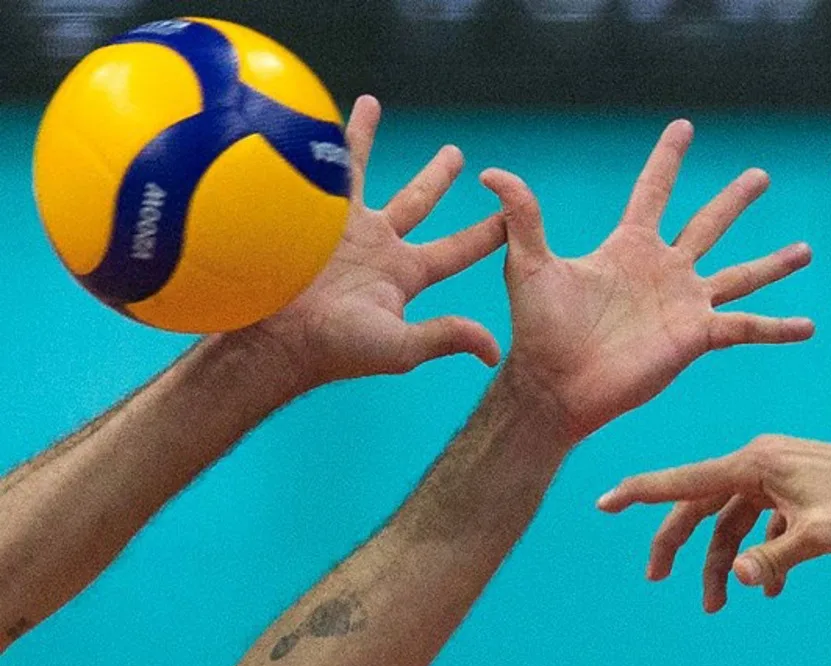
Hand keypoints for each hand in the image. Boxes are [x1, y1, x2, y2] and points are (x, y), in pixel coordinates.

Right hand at [239, 95, 505, 393]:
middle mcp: (378, 246)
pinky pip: (318, 165)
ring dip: (363, 139)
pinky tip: (318, 112)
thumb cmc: (335, 349)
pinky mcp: (305, 213)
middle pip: (418, 200)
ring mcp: (341, 228)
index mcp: (406, 273)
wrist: (273, 339)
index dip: (488, 233)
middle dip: (438, 176)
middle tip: (457, 152)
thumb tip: (495, 351)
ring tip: (369, 105)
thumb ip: (445, 336)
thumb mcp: (399, 345)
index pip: (460, 249)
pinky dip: (320, 139)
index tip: (513, 215)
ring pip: (359, 170)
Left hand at [482, 120, 814, 441]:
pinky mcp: (696, 337)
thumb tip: (492, 173)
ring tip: (804, 250)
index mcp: (628, 247)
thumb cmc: (538, 329)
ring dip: (772, 263)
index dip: (667, 159)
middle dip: (733, 200)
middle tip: (759, 175)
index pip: (654, 191)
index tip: (684, 127)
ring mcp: (683, 304)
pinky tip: (808, 326)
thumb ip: (522, 217)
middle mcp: (662, 271)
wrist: (554, 384)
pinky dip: (777, 327)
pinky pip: (746, 327)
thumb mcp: (529, 265)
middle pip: (708, 225)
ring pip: (739, 275)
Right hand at [598, 435, 830, 612]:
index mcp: (754, 463)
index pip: (684, 480)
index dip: (641, 493)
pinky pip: (760, 519)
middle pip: (701, 505)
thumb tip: (738, 579)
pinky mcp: (792, 486)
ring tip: (721, 603)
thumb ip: (774, 558)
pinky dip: (758, 551)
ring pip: (731, 518)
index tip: (605, 502)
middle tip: (658, 580)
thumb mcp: (819, 537)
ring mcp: (775, 472)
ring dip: (724, 560)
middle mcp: (757, 461)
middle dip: (680, 545)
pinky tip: (771, 586)